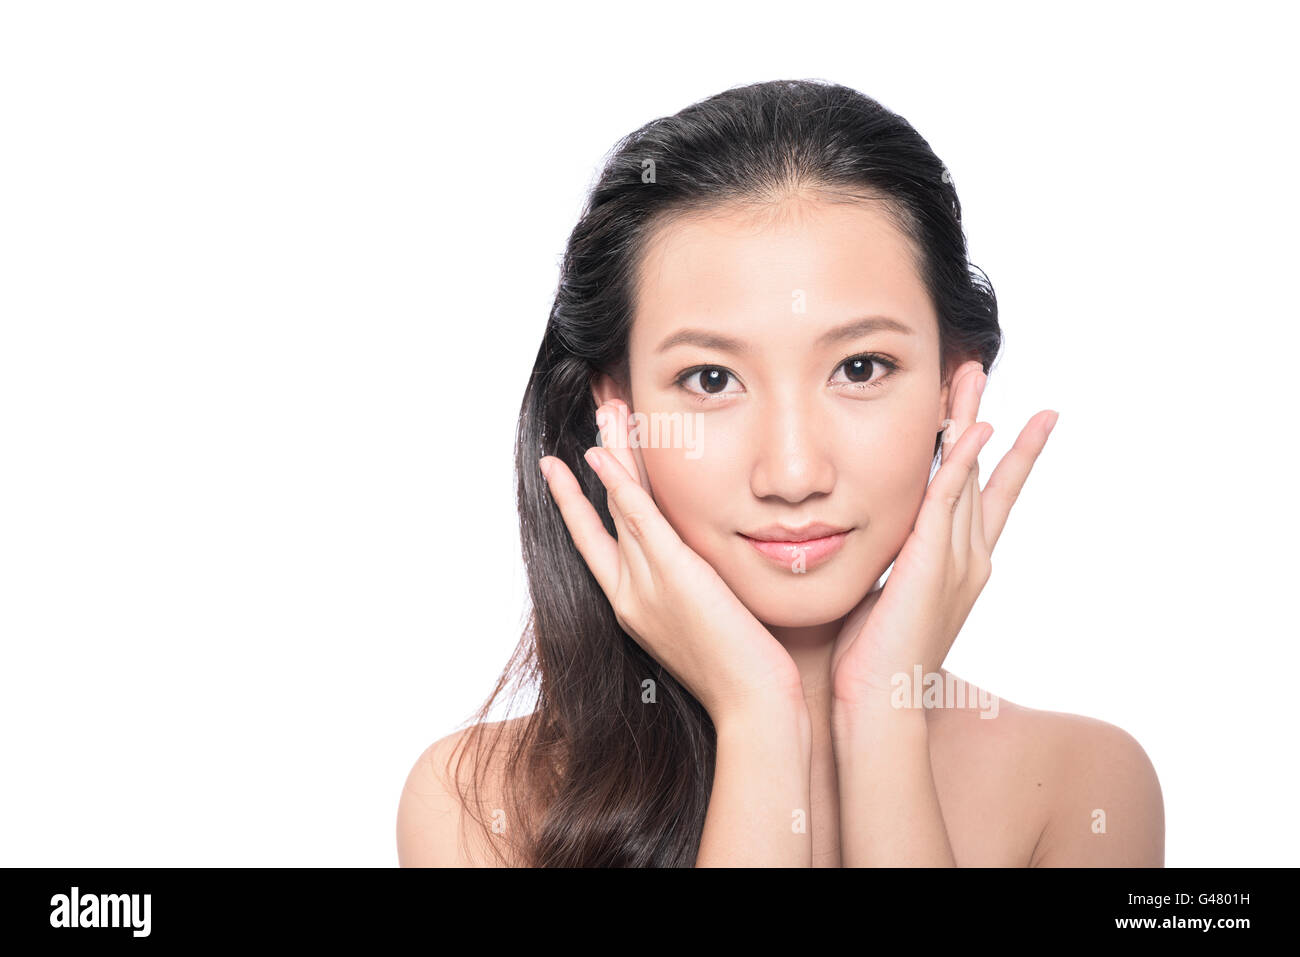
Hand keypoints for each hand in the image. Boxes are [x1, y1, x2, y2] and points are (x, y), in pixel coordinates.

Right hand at [540, 398, 804, 722]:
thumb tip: (702, 566)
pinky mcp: (671, 575)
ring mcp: (644, 585)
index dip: (577, 501)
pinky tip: (602, 455)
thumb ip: (694, 589)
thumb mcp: (706, 625)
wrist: (752, 705)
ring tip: (603, 407)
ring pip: (617, 505)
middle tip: (594, 412)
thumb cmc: (741, 674)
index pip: (596, 542)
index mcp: (634, 607)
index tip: (565, 467)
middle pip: (603, 511)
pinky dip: (617, 485)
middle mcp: (628, 594)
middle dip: (595, 458)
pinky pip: (636, 519)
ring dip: (609, 452)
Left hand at [830, 362, 1057, 708]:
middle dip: (980, 417)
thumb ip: (881, 562)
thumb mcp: (879, 596)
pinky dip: (962, 463)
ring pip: (967, 476)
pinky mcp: (932, 565)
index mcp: (954, 567)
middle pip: (978, 472)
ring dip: (970, 421)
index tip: (1000, 414)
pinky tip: (970, 428)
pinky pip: (950, 501)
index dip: (992, 454)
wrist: (876, 707)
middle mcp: (967, 558)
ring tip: (974, 375)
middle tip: (980, 368)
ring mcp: (956, 561)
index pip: (979, 497)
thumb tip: (853, 533)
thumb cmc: (867, 663)